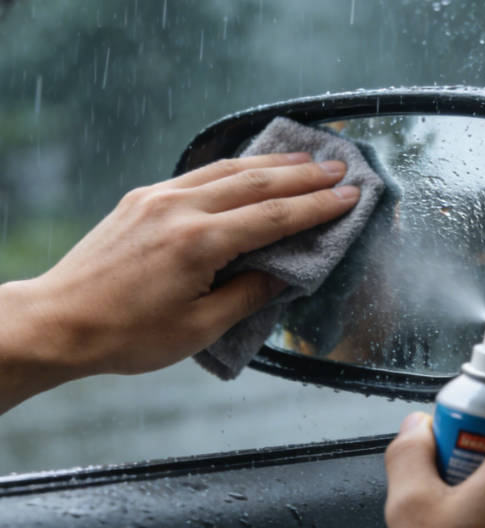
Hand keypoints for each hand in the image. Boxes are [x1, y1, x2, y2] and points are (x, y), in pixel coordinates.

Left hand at [0, 153, 358, 409]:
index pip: (274, 217)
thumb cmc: (129, 335)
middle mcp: (180, 209)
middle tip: (340, 168)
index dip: (317, 206)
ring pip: (228, 169)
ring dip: (272, 163)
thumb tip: (285, 274)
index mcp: (198, 244)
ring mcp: (158, 198)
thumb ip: (249, 295)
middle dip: (304, 175)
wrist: (59, 321)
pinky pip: (199, 173)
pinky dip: (234, 167)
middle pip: (257, 182)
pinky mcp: (143, 198)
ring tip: (306, 159)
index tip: (349, 196)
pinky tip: (251, 167)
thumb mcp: (199, 328)